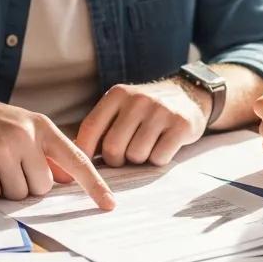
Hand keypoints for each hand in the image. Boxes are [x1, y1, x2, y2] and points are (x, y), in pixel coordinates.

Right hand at [0, 89, 113, 208]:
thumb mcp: (23, 128)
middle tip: (8, 166)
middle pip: (42, 187)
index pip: (76, 159)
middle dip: (26, 185)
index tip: (109, 203)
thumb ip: (47, 152)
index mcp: (42, 126)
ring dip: (5, 187)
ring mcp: (3, 147)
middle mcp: (26, 135)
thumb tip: (69, 180)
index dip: (94, 184)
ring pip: (18, 194)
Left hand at [75, 79, 209, 166]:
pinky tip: (162, 147)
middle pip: (113, 148)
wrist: (189, 94)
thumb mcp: (122, 107)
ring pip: (136, 155)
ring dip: (139, 160)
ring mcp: (161, 111)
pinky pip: (159, 158)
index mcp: (118, 94)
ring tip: (146, 147)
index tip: (84, 166)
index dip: (85, 151)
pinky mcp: (181, 125)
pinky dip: (158, 160)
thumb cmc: (146, 110)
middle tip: (125, 156)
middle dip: (116, 160)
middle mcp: (138, 100)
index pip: (91, 127)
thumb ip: (101, 127)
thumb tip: (73, 155)